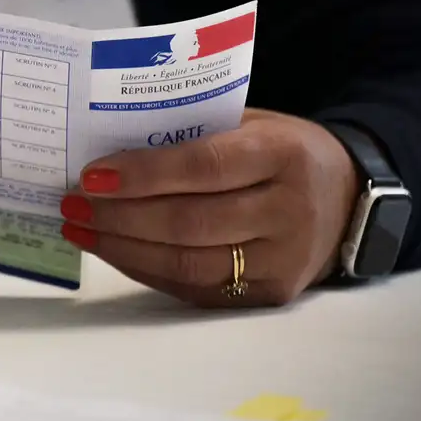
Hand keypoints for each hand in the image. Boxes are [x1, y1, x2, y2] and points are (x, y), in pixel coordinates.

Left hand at [59, 109, 357, 306]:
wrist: (347, 200)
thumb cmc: (281, 153)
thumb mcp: (252, 125)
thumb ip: (194, 133)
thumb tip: (111, 151)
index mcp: (285, 155)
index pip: (205, 167)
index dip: (144, 174)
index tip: (92, 176)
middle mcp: (289, 212)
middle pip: (189, 223)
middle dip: (120, 217)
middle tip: (73, 205)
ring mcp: (282, 261)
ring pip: (187, 263)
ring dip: (123, 249)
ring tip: (81, 230)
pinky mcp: (269, 296)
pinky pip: (193, 287)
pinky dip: (145, 269)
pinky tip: (113, 251)